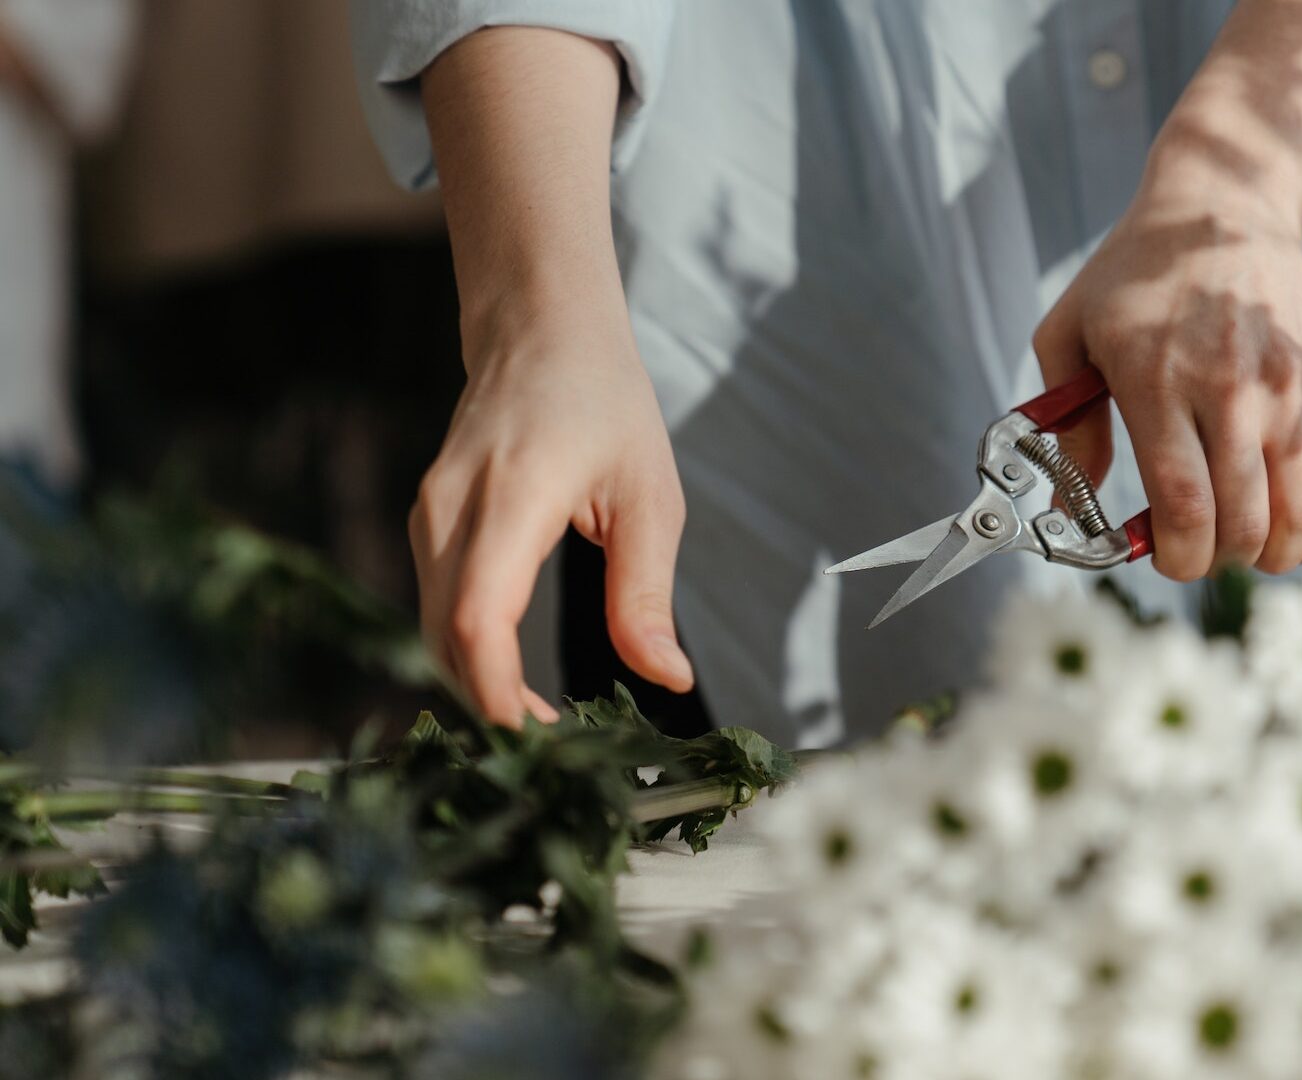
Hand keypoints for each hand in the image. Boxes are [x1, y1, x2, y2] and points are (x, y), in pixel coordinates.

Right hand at [411, 299, 692, 727]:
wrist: (539, 328)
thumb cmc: (606, 404)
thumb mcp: (651, 496)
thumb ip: (646, 594)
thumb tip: (667, 678)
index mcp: (514, 494)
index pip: (476, 615)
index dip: (495, 690)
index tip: (540, 738)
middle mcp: (452, 507)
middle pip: (444, 637)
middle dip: (491, 706)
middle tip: (558, 752)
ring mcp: (428, 514)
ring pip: (431, 628)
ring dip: (477, 685)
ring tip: (543, 726)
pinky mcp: (427, 523)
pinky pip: (433, 605)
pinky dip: (467, 653)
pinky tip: (513, 681)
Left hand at [1032, 166, 1301, 581]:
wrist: (1222, 202)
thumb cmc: (1133, 274)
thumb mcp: (1069, 334)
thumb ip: (1067, 426)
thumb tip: (1071, 511)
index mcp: (1157, 381)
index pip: (1184, 504)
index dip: (1179, 555)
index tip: (1163, 556)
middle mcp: (1229, 390)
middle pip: (1244, 521)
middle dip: (1218, 560)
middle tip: (1198, 548)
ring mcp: (1286, 389)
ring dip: (1274, 552)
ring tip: (1246, 543)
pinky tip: (1298, 528)